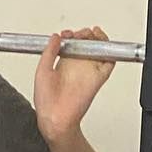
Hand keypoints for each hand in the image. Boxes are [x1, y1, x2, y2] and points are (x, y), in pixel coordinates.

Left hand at [33, 26, 114, 142]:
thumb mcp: (42, 70)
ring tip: (92, 33)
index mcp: (63, 64)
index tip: (67, 33)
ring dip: (98, 38)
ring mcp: (88, 72)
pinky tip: (102, 44)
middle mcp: (76, 67)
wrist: (55, 118)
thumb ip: (49, 52)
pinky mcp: (98, 79)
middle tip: (81, 33)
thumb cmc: (46, 101)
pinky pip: (108, 63)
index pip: (72, 44)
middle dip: (85, 34)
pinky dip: (109, 52)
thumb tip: (55, 36)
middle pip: (86, 44)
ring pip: (98, 50)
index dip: (71, 36)